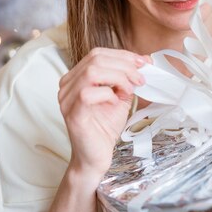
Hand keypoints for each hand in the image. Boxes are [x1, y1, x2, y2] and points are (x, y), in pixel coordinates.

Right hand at [58, 48, 148, 181]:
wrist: (95, 157)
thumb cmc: (104, 128)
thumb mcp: (120, 96)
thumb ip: (128, 78)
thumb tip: (144, 61)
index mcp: (76, 77)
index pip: (97, 54)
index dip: (122, 55)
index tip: (143, 63)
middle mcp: (67, 86)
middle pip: (95, 59)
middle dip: (124, 65)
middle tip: (140, 79)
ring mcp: (67, 99)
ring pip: (92, 72)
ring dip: (118, 77)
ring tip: (130, 90)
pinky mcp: (72, 114)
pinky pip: (88, 93)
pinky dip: (107, 94)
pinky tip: (115, 102)